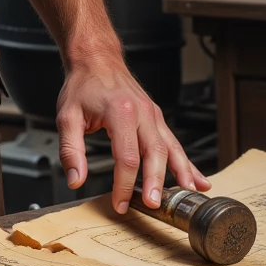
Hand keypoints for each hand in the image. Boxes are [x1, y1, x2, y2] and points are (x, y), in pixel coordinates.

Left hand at [56, 52, 210, 214]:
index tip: (120, 203)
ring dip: (181, 174)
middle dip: (156, 182)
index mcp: (120, 112)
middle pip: (154, 154)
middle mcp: (142, 113)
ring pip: (171, 148)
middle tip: (155, 206)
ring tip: (189, 195)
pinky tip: (198, 180)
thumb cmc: (83, 86)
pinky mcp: (157, 118)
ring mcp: (153, 115)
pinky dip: (187, 163)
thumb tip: (76, 180)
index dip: (124, 185)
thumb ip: (71, 150)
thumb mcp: (67, 116)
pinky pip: (174, 143)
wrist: (97, 60)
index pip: (126, 157)